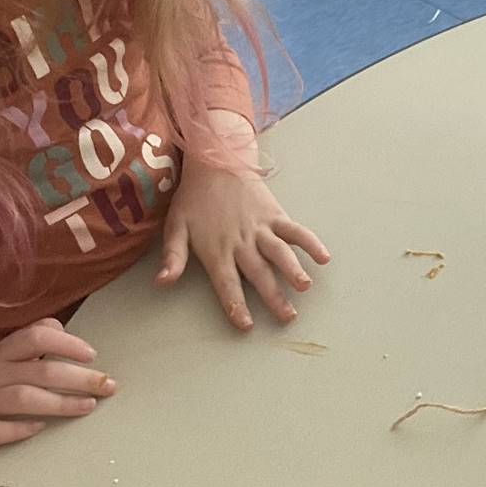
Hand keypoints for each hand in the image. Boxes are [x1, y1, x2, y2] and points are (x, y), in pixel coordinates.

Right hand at [0, 318, 113, 461]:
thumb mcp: (9, 356)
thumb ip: (38, 341)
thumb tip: (72, 337)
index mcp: (4, 353)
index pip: (36, 337)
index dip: (66, 343)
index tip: (92, 355)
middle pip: (41, 371)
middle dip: (79, 378)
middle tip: (108, 386)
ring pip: (23, 398)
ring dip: (60, 403)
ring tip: (87, 406)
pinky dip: (21, 429)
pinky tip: (42, 428)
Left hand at [157, 163, 330, 330]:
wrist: (216, 162)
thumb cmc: (194, 198)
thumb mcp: (176, 227)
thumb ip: (173, 256)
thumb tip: (162, 282)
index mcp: (216, 249)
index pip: (227, 283)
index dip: (236, 304)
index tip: (246, 324)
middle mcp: (241, 242)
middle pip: (259, 273)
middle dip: (273, 296)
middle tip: (287, 317)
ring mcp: (260, 228)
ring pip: (279, 252)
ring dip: (293, 269)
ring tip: (304, 286)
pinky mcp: (275, 214)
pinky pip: (295, 230)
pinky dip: (310, 242)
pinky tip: (323, 257)